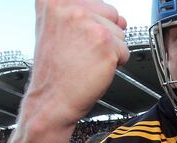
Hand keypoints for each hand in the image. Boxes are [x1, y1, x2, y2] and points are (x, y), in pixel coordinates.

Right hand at [30, 0, 128, 125]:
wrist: (51, 99)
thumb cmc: (55, 70)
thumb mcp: (59, 30)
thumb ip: (88, 16)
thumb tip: (121, 19)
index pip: (96, 3)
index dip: (92, 24)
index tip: (78, 38)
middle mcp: (71, 6)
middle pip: (111, 14)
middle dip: (104, 35)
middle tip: (82, 51)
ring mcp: (89, 23)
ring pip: (120, 32)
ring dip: (109, 50)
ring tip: (86, 60)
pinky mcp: (105, 42)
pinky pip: (125, 50)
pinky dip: (115, 63)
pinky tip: (94, 68)